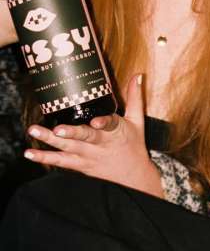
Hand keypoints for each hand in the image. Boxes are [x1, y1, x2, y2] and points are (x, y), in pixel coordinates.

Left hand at [24, 74, 162, 197]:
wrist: (132, 176)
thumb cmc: (134, 144)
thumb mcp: (138, 120)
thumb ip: (135, 97)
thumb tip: (138, 75)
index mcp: (116, 132)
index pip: (110, 125)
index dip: (103, 123)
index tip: (96, 122)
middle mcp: (101, 145)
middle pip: (85, 138)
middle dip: (71, 134)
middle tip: (57, 129)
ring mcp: (88, 156)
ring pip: (68, 149)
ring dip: (50, 141)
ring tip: (34, 131)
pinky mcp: (80, 165)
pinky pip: (61, 162)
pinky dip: (45, 157)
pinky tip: (30, 153)